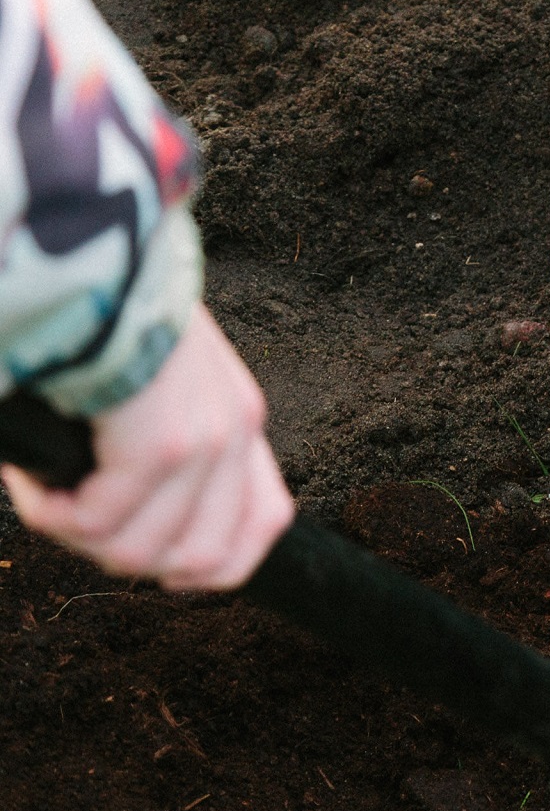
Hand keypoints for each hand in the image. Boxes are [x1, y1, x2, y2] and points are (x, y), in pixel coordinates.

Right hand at [2, 302, 293, 590]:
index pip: (262, 525)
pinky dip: (49, 511)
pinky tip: (27, 475)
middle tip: (68, 514)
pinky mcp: (161, 445)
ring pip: (138, 551)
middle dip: (121, 555)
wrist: (89, 242)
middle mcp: (236, 432)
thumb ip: (161, 431)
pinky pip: (98, 520)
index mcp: (239, 416)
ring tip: (42, 489)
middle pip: (199, 558)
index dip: (209, 568)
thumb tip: (124, 508)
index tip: (152, 566)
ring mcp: (206, 442)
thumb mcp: (155, 371)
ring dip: (76, 534)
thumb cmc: (101, 303)